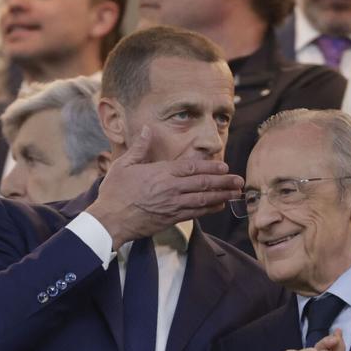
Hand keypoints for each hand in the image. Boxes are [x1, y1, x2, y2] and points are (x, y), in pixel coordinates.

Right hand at [87, 127, 242, 247]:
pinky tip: (219, 206)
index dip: (211, 167)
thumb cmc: (114, 193)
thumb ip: (139, 148)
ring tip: (236, 193)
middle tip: (239, 180)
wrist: (110, 221)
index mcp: (161, 173)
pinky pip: (195, 213)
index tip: (225, 167)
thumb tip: (146, 129)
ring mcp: (173, 205)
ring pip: (203, 199)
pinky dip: (209, 209)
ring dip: (222, 195)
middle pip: (203, 184)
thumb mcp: (123, 165)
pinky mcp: (171, 219)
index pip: (192, 168)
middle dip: (224, 182)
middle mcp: (171, 189)